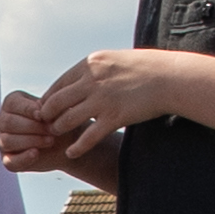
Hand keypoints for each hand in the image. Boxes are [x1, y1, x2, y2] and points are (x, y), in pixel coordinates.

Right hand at [0, 87, 71, 173]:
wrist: (66, 144)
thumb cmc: (58, 122)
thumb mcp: (53, 110)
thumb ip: (47, 106)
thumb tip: (39, 111)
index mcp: (11, 103)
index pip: (12, 104)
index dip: (27, 110)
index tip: (42, 115)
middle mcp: (3, 121)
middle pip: (8, 123)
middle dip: (32, 127)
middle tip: (50, 130)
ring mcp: (3, 141)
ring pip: (6, 141)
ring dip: (30, 141)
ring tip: (49, 141)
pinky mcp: (8, 160)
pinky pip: (9, 161)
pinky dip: (23, 158)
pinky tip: (36, 153)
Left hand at [34, 48, 174, 159]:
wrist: (169, 78)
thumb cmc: (145, 68)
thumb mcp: (114, 61)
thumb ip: (95, 70)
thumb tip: (79, 80)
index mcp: (90, 65)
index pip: (59, 85)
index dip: (48, 99)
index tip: (45, 109)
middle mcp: (92, 80)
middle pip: (57, 102)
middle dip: (47, 116)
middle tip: (44, 125)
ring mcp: (102, 100)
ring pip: (67, 119)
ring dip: (58, 129)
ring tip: (57, 136)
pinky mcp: (114, 117)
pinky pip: (88, 137)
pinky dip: (77, 147)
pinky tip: (71, 153)